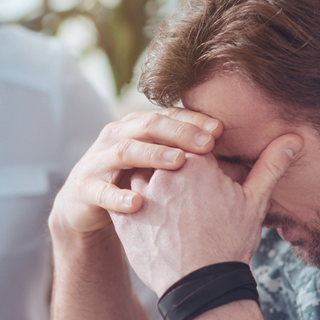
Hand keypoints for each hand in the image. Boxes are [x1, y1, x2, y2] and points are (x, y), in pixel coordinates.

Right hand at [49, 108, 222, 240]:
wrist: (85, 204)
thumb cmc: (134, 181)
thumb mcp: (160, 164)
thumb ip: (192, 154)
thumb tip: (235, 150)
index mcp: (139, 127)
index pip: (169, 115)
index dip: (194, 120)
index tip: (221, 130)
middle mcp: (117, 135)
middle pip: (149, 126)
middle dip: (179, 133)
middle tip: (208, 145)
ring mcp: (98, 159)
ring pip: (125, 150)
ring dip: (153, 155)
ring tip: (179, 163)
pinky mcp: (84, 187)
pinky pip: (100, 190)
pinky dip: (118, 197)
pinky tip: (138, 204)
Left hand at [110, 133, 301, 294]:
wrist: (201, 288)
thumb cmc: (230, 243)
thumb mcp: (254, 202)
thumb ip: (270, 165)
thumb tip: (295, 139)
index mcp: (194, 161)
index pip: (191, 142)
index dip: (199, 157)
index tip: (203, 174)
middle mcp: (163, 172)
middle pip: (163, 156)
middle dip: (172, 168)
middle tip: (184, 194)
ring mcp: (140, 195)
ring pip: (139, 174)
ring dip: (149, 183)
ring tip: (167, 207)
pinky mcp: (123, 218)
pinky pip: (122, 200)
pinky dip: (132, 204)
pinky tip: (149, 218)